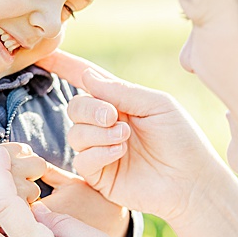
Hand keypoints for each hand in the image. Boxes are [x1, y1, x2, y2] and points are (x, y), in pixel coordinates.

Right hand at [37, 50, 223, 221]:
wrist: (192, 181)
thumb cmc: (182, 140)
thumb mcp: (157, 105)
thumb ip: (122, 91)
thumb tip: (86, 75)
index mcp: (123, 103)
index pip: (89, 81)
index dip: (66, 67)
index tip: (46, 55)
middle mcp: (108, 126)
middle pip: (76, 107)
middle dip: (90, 109)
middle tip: (113, 116)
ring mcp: (102, 151)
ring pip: (76, 133)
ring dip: (98, 132)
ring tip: (125, 137)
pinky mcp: (100, 177)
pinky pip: (82, 160)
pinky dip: (98, 152)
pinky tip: (120, 152)